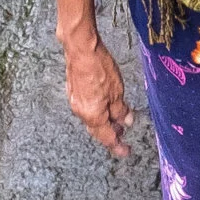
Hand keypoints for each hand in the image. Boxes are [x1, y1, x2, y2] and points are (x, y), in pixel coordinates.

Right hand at [62, 31, 130, 157]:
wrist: (80, 48)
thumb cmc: (98, 68)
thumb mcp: (117, 92)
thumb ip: (121, 110)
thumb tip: (125, 122)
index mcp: (92, 116)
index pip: (106, 137)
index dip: (117, 146)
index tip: (125, 151)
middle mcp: (81, 111)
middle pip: (97, 129)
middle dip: (111, 133)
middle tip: (123, 134)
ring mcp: (75, 100)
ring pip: (92, 117)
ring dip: (105, 120)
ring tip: (117, 117)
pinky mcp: (74, 89)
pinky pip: (87, 106)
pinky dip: (98, 109)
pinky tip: (105, 103)